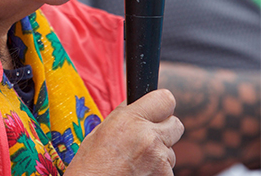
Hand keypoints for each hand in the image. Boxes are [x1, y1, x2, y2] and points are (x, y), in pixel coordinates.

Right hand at [66, 89, 183, 175]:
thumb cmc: (89, 170)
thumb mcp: (98, 134)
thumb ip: (124, 116)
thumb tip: (136, 104)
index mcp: (129, 121)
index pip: (166, 99)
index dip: (161, 106)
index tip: (157, 111)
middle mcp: (148, 138)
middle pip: (176, 124)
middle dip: (164, 130)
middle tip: (148, 139)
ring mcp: (159, 159)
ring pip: (171, 150)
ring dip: (159, 155)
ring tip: (137, 163)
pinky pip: (168, 170)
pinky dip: (157, 172)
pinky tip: (140, 174)